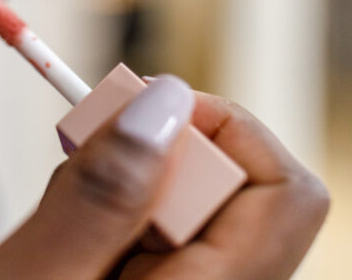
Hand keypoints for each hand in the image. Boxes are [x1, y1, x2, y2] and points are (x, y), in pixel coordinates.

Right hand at [0, 77, 327, 279]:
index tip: (138, 119)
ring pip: (199, 214)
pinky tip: (73, 246)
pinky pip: (169, 241)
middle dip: (158, 161)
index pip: (287, 192)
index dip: (221, 132)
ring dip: (130, 191)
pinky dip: (120, 220)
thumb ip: (101, 198)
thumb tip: (167, 104)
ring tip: (64, 224)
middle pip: (242, 195)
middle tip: (78, 164)